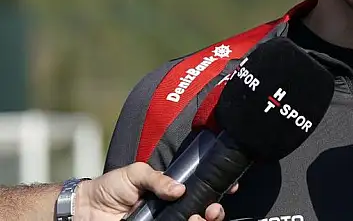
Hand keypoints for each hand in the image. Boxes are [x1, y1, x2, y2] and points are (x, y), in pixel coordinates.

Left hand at [75, 162, 234, 220]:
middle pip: (202, 213)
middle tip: (213, 210)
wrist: (85, 210)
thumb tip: (180, 189)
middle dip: (215, 212)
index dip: (217, 189)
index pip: (200, 191)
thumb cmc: (109, 188)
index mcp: (171, 191)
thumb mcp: (135, 173)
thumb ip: (157, 178)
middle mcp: (172, 209)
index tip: (230, 188)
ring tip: (199, 219)